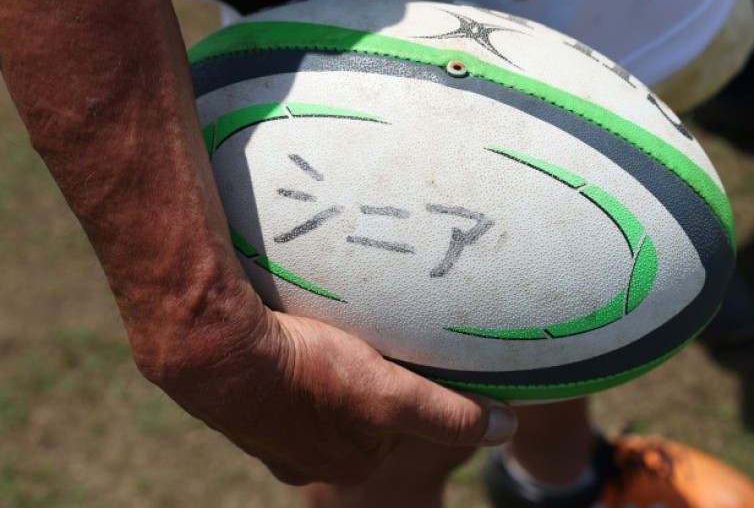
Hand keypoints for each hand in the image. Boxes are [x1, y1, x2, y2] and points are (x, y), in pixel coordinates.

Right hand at [138, 299, 516, 485]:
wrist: (212, 351)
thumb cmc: (305, 371)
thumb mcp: (389, 395)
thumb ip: (448, 414)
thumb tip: (508, 429)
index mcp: (345, 460)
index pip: (395, 421)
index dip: (405, 384)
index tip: (404, 350)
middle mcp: (302, 456)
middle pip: (355, 407)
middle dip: (365, 375)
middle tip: (364, 332)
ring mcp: (265, 431)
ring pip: (315, 391)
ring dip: (325, 363)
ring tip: (327, 325)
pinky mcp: (237, 399)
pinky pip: (277, 374)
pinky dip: (288, 354)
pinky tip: (287, 326)